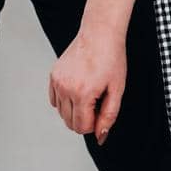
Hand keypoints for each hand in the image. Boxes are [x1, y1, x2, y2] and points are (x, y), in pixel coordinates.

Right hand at [48, 27, 125, 145]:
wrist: (100, 33)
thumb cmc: (111, 58)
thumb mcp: (117, 90)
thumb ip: (109, 116)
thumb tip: (99, 137)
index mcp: (82, 93)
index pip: (81, 127)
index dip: (94, 124)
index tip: (102, 109)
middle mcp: (65, 88)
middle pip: (70, 122)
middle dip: (85, 118)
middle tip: (98, 100)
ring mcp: (57, 81)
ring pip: (61, 112)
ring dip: (75, 109)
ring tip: (89, 92)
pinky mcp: (53, 75)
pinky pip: (54, 100)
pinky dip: (65, 100)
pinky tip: (78, 89)